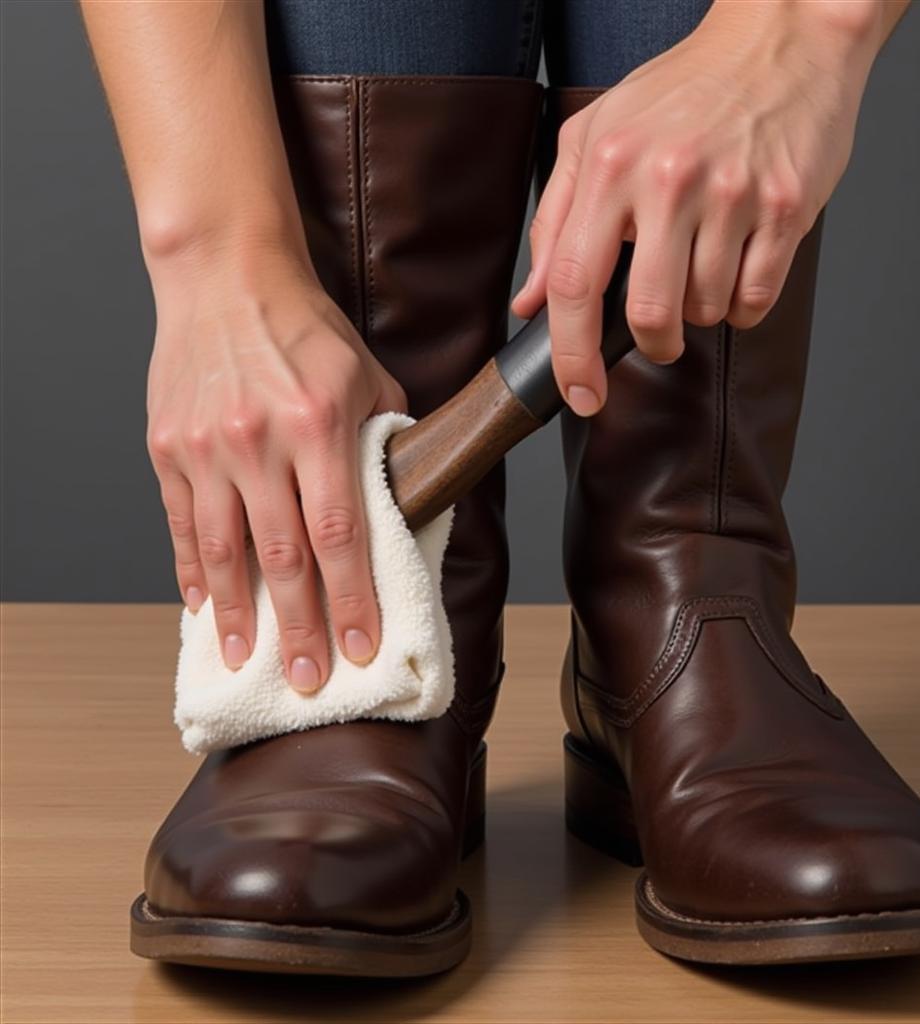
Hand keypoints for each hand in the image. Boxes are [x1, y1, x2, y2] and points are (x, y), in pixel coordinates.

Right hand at [145, 241, 405, 692]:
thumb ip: (386, 443)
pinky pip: (179, 523)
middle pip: (283, 557)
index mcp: (317, 425)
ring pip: (223, 551)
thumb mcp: (367, 377)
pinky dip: (192, 571)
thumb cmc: (305, 329)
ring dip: (237, 614)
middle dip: (301, 626)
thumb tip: (404, 501)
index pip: (341, 536)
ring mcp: (206, 446)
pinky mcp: (167, 446)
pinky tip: (202, 607)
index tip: (362, 646)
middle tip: (311, 676)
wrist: (226, 276)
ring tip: (246, 660)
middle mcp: (258, 441)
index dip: (353, 599)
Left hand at [512, 0, 887, 414]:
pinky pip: (757, 299)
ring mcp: (733, 193)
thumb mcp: (595, 138)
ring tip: (703, 264)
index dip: (571, 356)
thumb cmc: (683, 91)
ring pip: (707, 311)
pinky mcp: (786, 205)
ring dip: (700, 313)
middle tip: (658, 334)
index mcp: (611, 165)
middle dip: (651, 344)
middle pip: (648, 313)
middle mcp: (670, 179)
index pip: (576, 283)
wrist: (781, 38)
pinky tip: (738, 266)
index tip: (580, 394)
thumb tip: (531, 304)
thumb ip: (556, 222)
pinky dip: (742, 306)